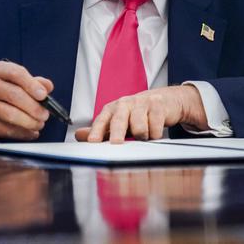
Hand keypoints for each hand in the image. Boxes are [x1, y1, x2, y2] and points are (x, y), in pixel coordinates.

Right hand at [0, 61, 53, 143]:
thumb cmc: (2, 93)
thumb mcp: (16, 81)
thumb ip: (34, 82)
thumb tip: (47, 86)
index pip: (16, 74)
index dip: (32, 85)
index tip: (43, 95)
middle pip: (14, 95)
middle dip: (34, 107)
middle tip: (44, 114)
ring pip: (10, 114)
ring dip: (29, 122)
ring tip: (39, 123)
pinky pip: (6, 129)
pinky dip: (22, 133)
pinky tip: (30, 132)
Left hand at [75, 85, 206, 143]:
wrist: (165, 100)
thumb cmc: (137, 113)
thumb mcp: (118, 120)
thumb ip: (101, 129)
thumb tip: (78, 136)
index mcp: (113, 108)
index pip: (102, 120)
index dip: (97, 130)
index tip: (92, 141)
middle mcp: (125, 103)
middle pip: (119, 120)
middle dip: (117, 133)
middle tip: (116, 143)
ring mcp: (142, 103)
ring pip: (139, 127)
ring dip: (142, 136)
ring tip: (144, 135)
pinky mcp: (158, 105)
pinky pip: (155, 127)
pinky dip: (155, 135)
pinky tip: (154, 131)